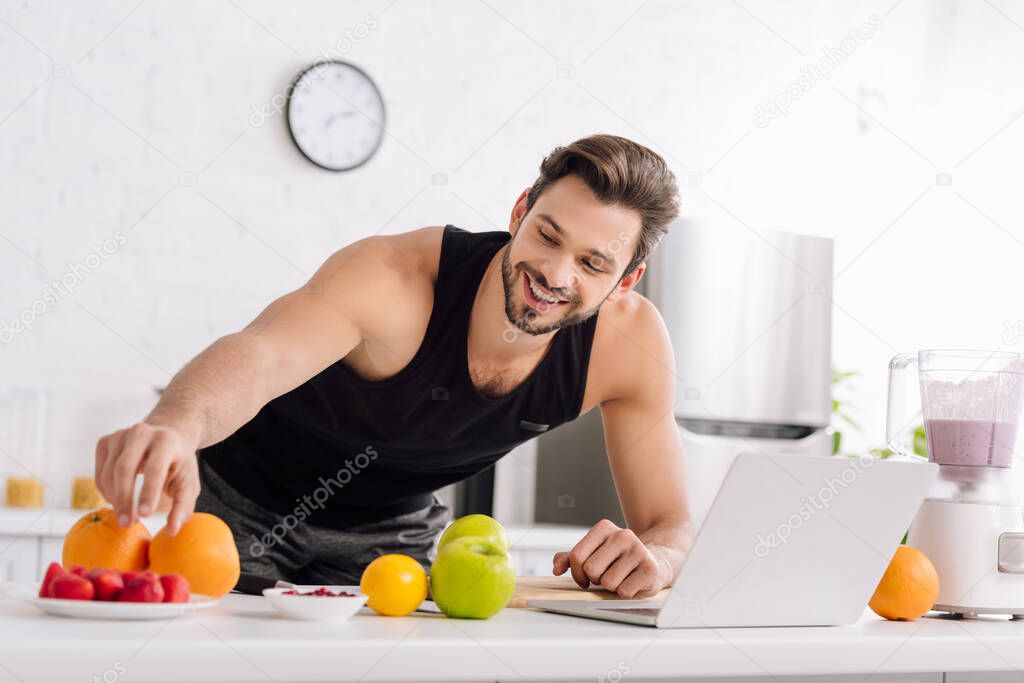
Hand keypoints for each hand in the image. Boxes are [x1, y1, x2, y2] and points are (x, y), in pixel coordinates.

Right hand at [95, 422, 200, 534]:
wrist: (166, 438)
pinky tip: (119, 500)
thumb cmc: (178, 465)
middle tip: (127, 523)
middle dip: (124, 499)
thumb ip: (183, 507)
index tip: (145, 515)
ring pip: (109, 472)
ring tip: (127, 516)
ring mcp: (120, 435)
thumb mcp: (187, 483)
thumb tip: (173, 531)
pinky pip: (99, 473)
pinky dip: (106, 491)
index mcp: (166, 441)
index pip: (155, 468)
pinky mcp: (105, 441)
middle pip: (125, 468)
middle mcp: (142, 432)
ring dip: (115, 499)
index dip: (148, 492)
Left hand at [552, 519, 669, 598]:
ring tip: (621, 577)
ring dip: (611, 587)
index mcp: (604, 528)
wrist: (654, 561)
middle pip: (591, 570)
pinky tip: (632, 582)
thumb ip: (569, 558)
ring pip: (608, 582)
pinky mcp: (650, 568)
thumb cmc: (617, 560)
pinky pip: (624, 592)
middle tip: (607, 575)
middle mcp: (622, 535)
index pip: (576, 556)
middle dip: (596, 579)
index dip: (577, 573)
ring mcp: (638, 550)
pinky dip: (625, 593)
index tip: (584, 578)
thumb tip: (556, 568)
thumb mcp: (592, 554)